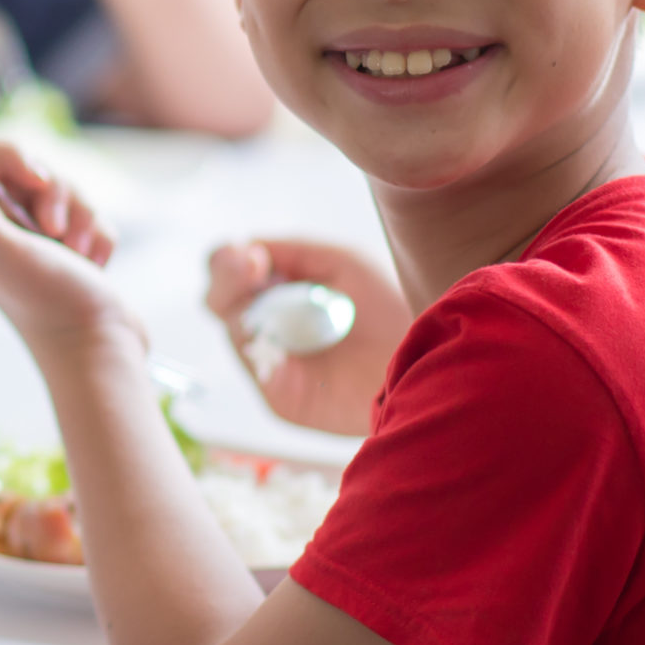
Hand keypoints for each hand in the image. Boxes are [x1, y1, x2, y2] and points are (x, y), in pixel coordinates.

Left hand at [0, 140, 137, 358]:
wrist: (96, 345)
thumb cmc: (47, 301)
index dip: (12, 156)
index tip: (36, 180)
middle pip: (29, 169)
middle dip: (56, 193)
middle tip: (55, 231)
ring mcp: (37, 239)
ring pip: (66, 191)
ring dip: (82, 217)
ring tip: (79, 255)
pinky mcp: (71, 249)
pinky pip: (90, 215)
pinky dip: (98, 236)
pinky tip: (95, 264)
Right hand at [204, 239, 408, 436]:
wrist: (424, 358)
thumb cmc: (394, 309)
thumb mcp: (342, 263)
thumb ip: (291, 251)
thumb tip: (245, 250)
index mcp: (285, 293)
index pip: (236, 272)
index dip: (232, 261)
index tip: (252, 258)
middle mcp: (273, 327)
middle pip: (220, 297)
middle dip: (225, 275)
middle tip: (247, 266)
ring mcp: (273, 361)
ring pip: (229, 324)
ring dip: (239, 300)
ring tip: (264, 290)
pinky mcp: (279, 394)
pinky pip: (250, 360)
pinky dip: (256, 337)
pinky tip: (274, 328)